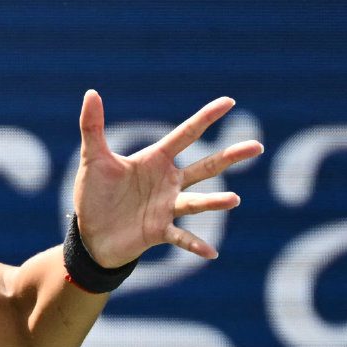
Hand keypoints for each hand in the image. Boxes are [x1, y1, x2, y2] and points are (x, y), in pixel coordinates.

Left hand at [72, 91, 263, 267]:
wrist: (89, 234)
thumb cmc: (95, 195)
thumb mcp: (93, 159)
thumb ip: (92, 126)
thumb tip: (91, 93)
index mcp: (156, 160)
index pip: (186, 134)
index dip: (205, 118)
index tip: (229, 102)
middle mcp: (169, 182)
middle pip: (206, 166)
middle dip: (230, 156)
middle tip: (257, 146)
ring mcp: (168, 207)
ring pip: (197, 201)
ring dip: (214, 202)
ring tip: (234, 200)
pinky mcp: (159, 231)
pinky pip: (181, 237)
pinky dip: (195, 245)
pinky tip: (212, 253)